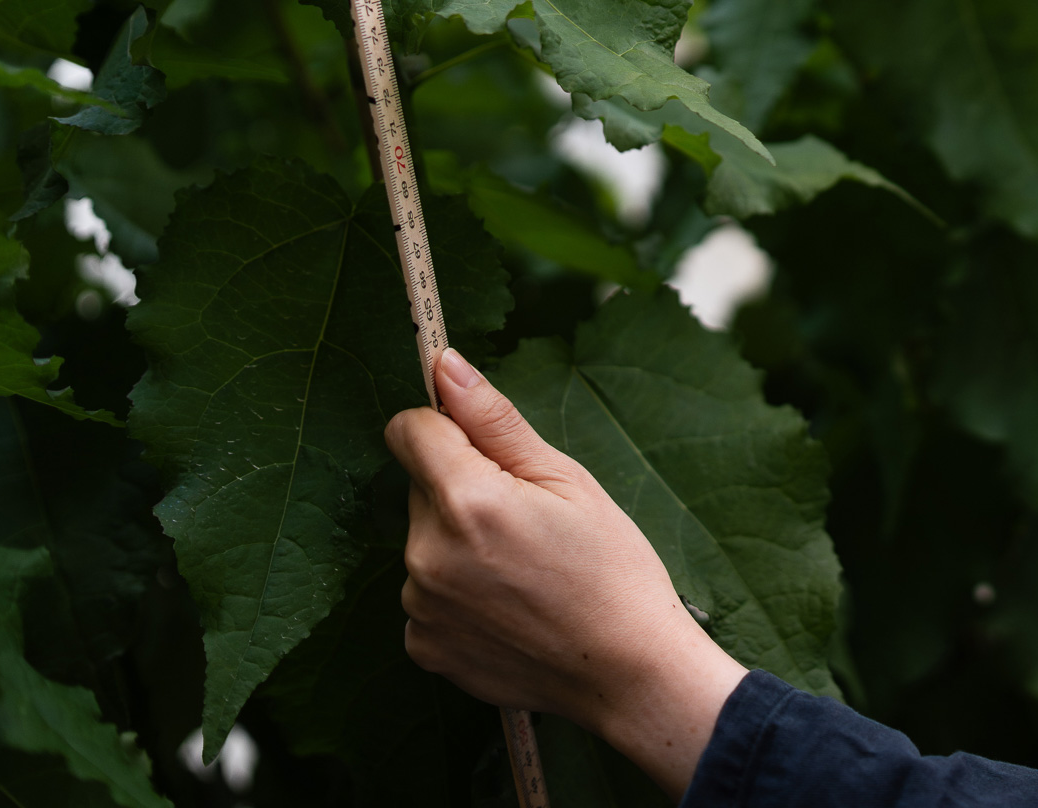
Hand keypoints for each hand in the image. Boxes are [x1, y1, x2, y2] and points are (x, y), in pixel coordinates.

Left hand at [385, 348, 747, 793]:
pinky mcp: (423, 646)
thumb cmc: (613, 570)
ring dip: (459, 544)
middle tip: (529, 522)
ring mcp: (420, 606)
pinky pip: (427, 596)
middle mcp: (427, 553)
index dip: (447, 429)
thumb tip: (444, 365)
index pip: (409, 430)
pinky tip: (510, 608)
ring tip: (525, 571)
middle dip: (463, 491)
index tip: (483, 447)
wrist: (627, 671)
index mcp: (467, 500)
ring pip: (425, 543)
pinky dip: (458, 595)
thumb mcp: (568, 480)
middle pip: (422, 488)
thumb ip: (494, 420)